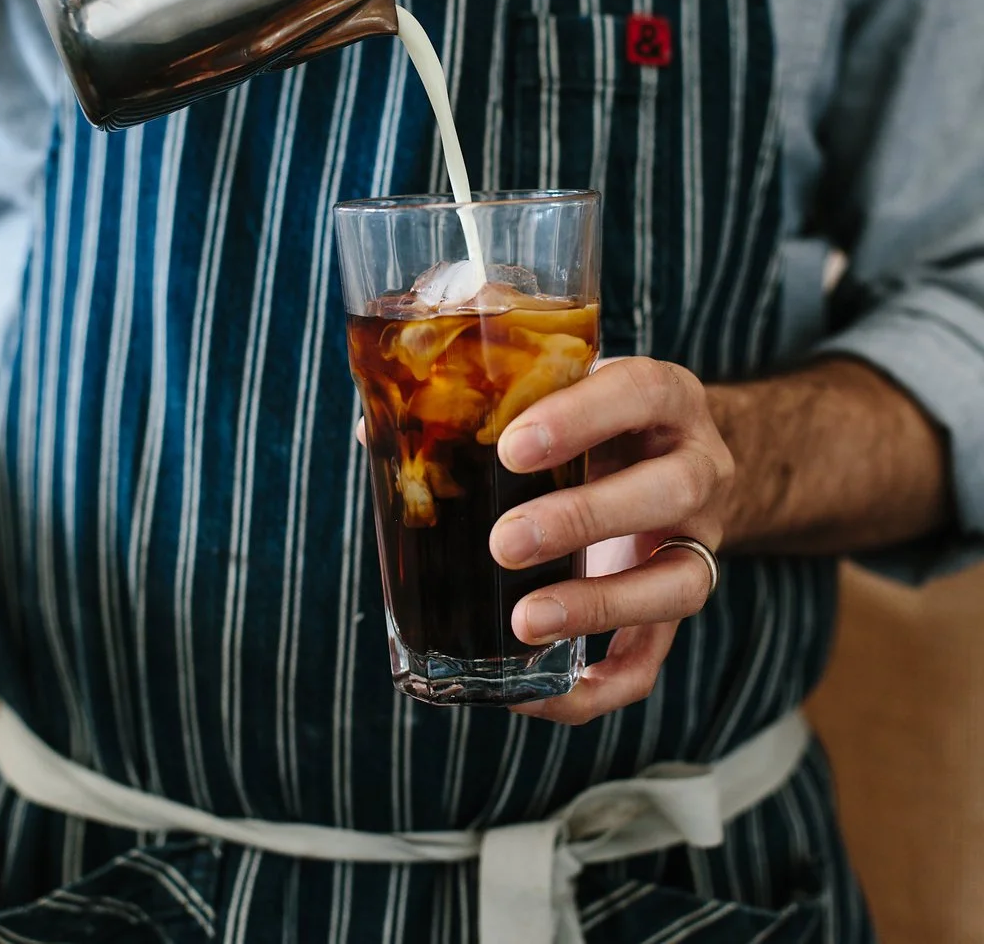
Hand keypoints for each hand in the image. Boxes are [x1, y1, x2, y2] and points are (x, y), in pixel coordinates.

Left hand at [489, 357, 732, 724]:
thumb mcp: (565, 384)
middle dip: (585, 518)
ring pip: (680, 582)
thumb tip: (376, 430)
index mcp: (666, 398)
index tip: (512, 447)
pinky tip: (535, 690)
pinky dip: (599, 686)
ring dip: (600, 606)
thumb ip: (492, 395)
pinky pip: (653, 659)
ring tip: (525, 622)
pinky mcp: (676, 602)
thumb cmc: (595, 413)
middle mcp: (698, 467)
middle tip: (504, 542)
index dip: (582, 418)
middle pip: (671, 490)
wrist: (672, 448)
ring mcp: (698, 541)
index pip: (640, 392)